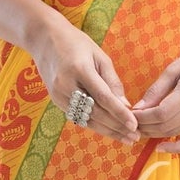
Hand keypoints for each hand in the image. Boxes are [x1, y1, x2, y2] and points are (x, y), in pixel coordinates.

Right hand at [29, 16, 139, 144]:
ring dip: (108, 131)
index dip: (120, 114)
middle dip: (117, 127)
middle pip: (95, 113)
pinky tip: (110, 131)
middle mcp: (66, 85)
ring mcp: (59, 95)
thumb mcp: (99, 56)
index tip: (134, 126)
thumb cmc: (77, 44)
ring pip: (86, 119)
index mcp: (80, 69)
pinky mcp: (56, 101)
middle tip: (135, 137)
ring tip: (126, 139)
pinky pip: (78, 117)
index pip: (103, 97)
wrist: (44, 40)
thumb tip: (126, 105)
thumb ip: (112, 81)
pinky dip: (95, 125)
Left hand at [129, 38, 179, 152]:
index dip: (142, 117)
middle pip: (166, 125)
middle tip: (132, 123)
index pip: (160, 113)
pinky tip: (162, 147)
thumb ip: (158, 88)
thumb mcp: (177, 66)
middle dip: (145, 127)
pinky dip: (178, 147)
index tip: (131, 115)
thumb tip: (139, 107)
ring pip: (176, 132)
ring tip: (142, 130)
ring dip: (156, 134)